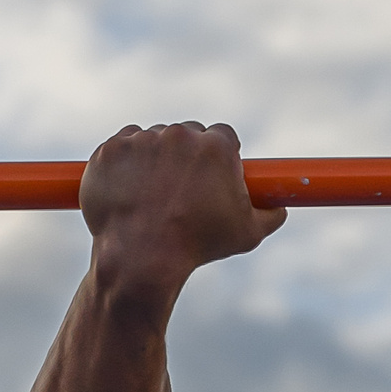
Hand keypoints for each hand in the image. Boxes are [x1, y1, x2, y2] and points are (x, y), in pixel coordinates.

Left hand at [78, 123, 285, 285]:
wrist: (140, 258)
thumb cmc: (197, 247)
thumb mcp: (246, 234)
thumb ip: (270, 215)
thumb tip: (280, 209)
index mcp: (216, 146)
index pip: (223, 136)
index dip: (219, 155)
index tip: (212, 173)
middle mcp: (179, 135)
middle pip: (187, 134)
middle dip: (185, 155)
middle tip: (178, 188)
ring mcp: (142, 140)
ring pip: (151, 140)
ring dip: (153, 159)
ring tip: (150, 196)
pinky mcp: (110, 150)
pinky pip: (120, 147)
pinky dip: (122, 164)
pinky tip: (127, 191)